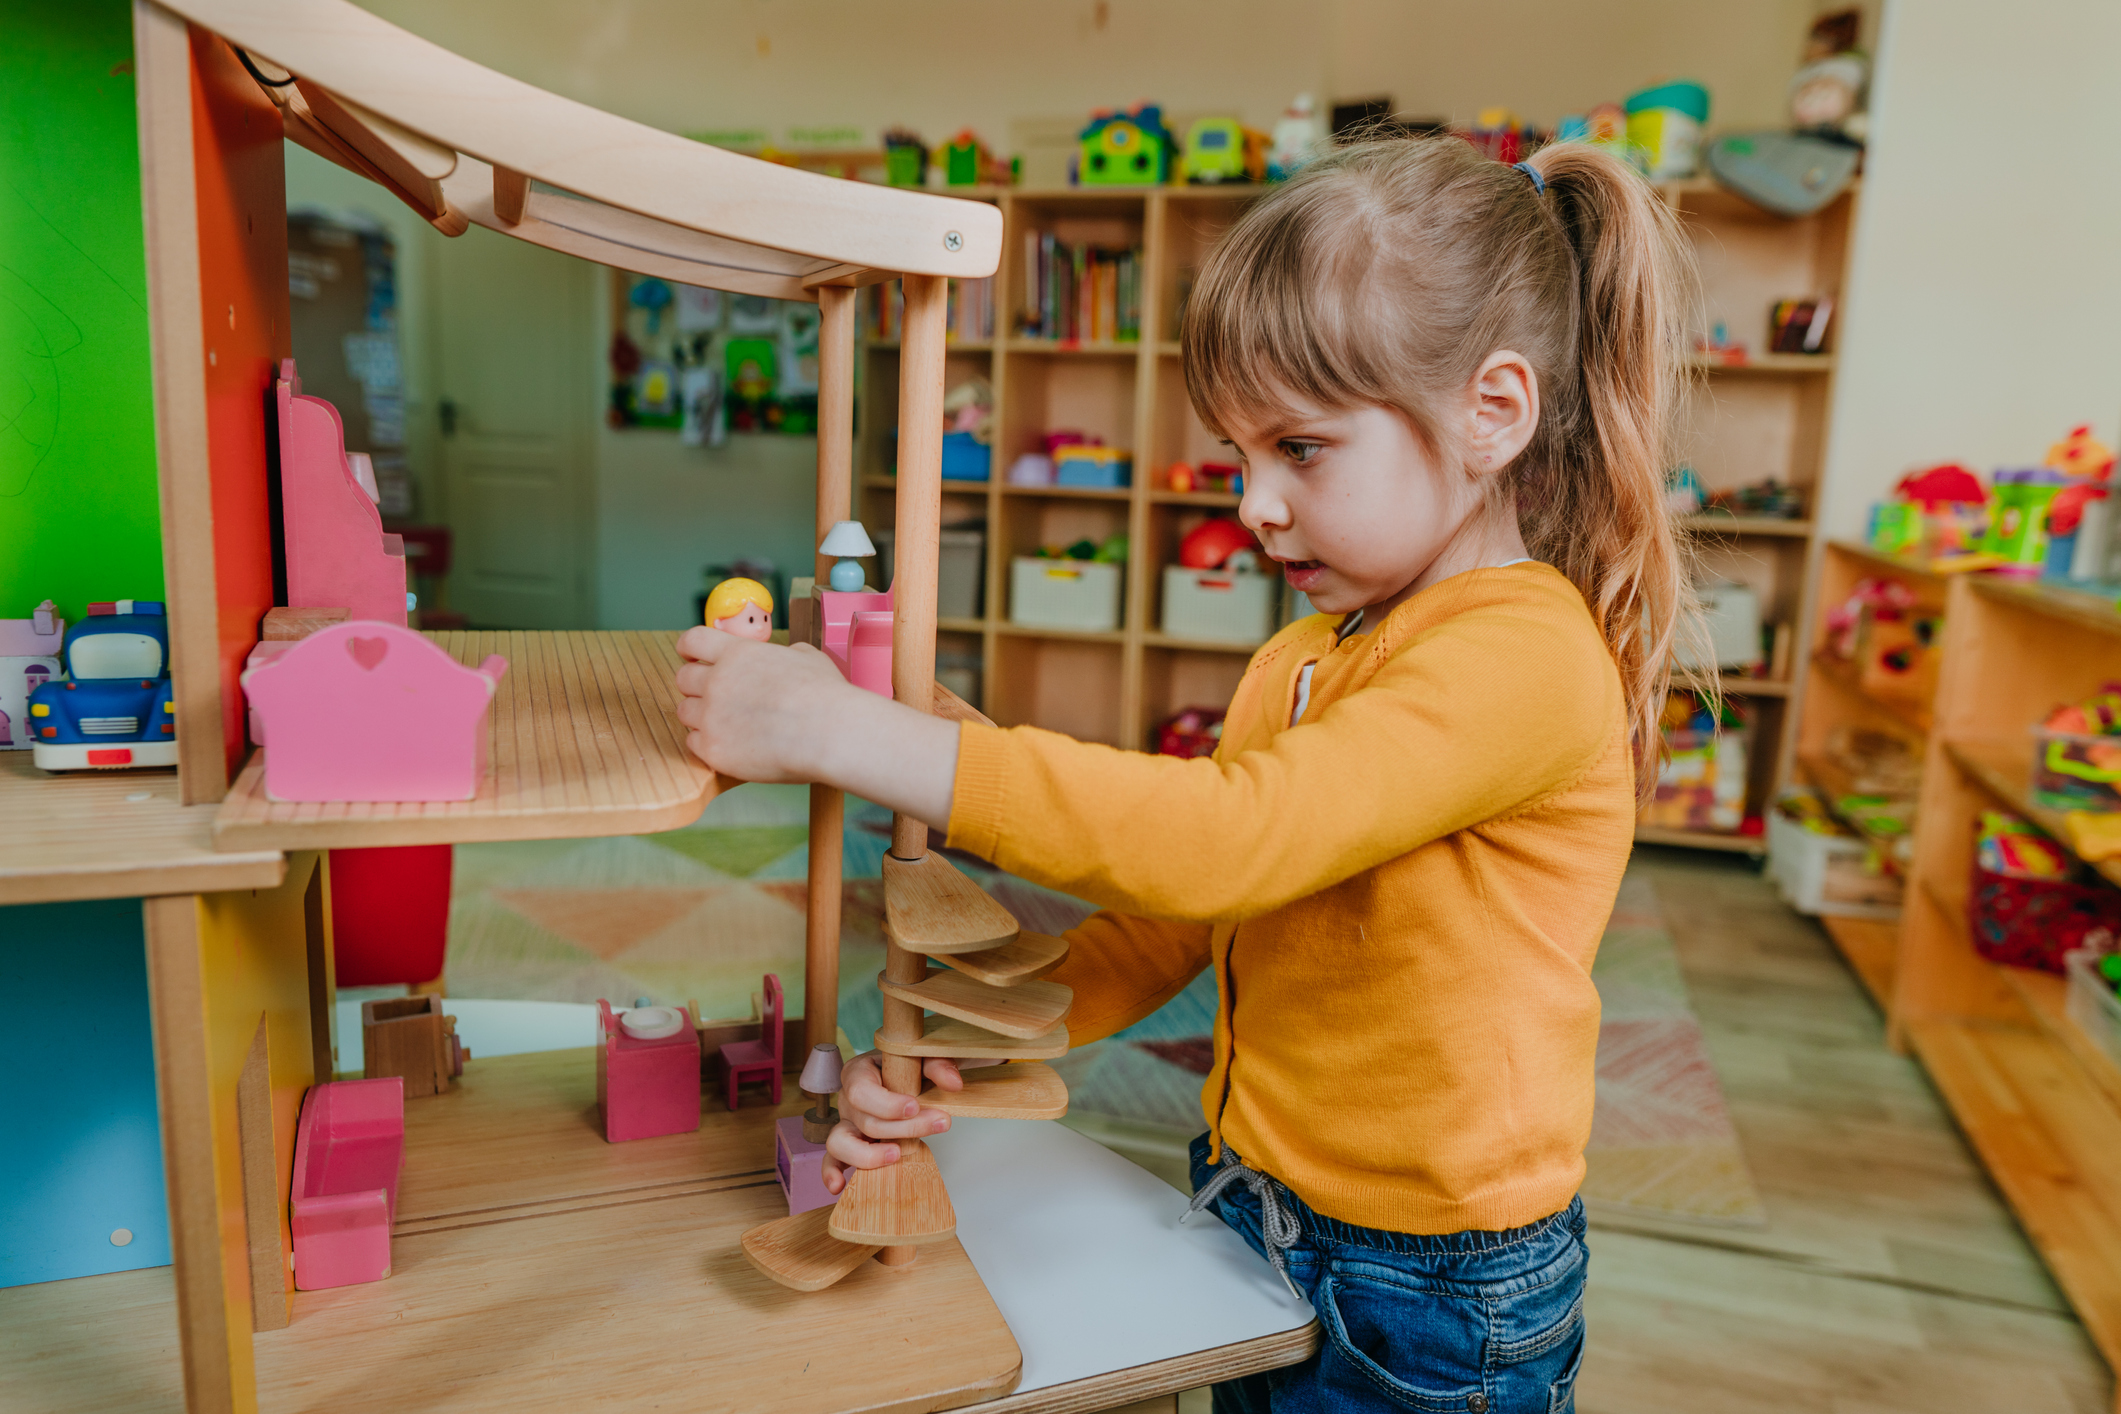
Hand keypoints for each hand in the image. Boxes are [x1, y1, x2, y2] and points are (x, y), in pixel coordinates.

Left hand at [672, 625, 964, 825]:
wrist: (829, 733)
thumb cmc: (826, 695)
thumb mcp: (807, 657)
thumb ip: (783, 655)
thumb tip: (785, 657)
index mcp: (737, 653)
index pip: (693, 641)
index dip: (689, 648)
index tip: (690, 656)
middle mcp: (717, 681)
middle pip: (683, 679)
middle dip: (695, 685)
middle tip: (713, 696)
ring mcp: (711, 717)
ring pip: (685, 712)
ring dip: (700, 716)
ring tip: (725, 723)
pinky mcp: (713, 750)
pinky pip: (693, 743)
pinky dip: (707, 743)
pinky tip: (729, 744)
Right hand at [820, 1051, 996, 1192]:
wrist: (911, 1078)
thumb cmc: (911, 1067)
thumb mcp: (925, 1058)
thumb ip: (939, 1065)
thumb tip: (953, 1083)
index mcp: (859, 1072)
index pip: (862, 1091)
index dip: (887, 1104)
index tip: (915, 1107)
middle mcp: (848, 1100)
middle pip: (866, 1121)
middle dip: (903, 1128)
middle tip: (938, 1123)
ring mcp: (846, 1125)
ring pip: (841, 1143)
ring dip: (868, 1155)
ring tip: (896, 1154)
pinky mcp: (849, 1146)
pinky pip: (832, 1161)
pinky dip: (832, 1173)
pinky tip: (839, 1186)